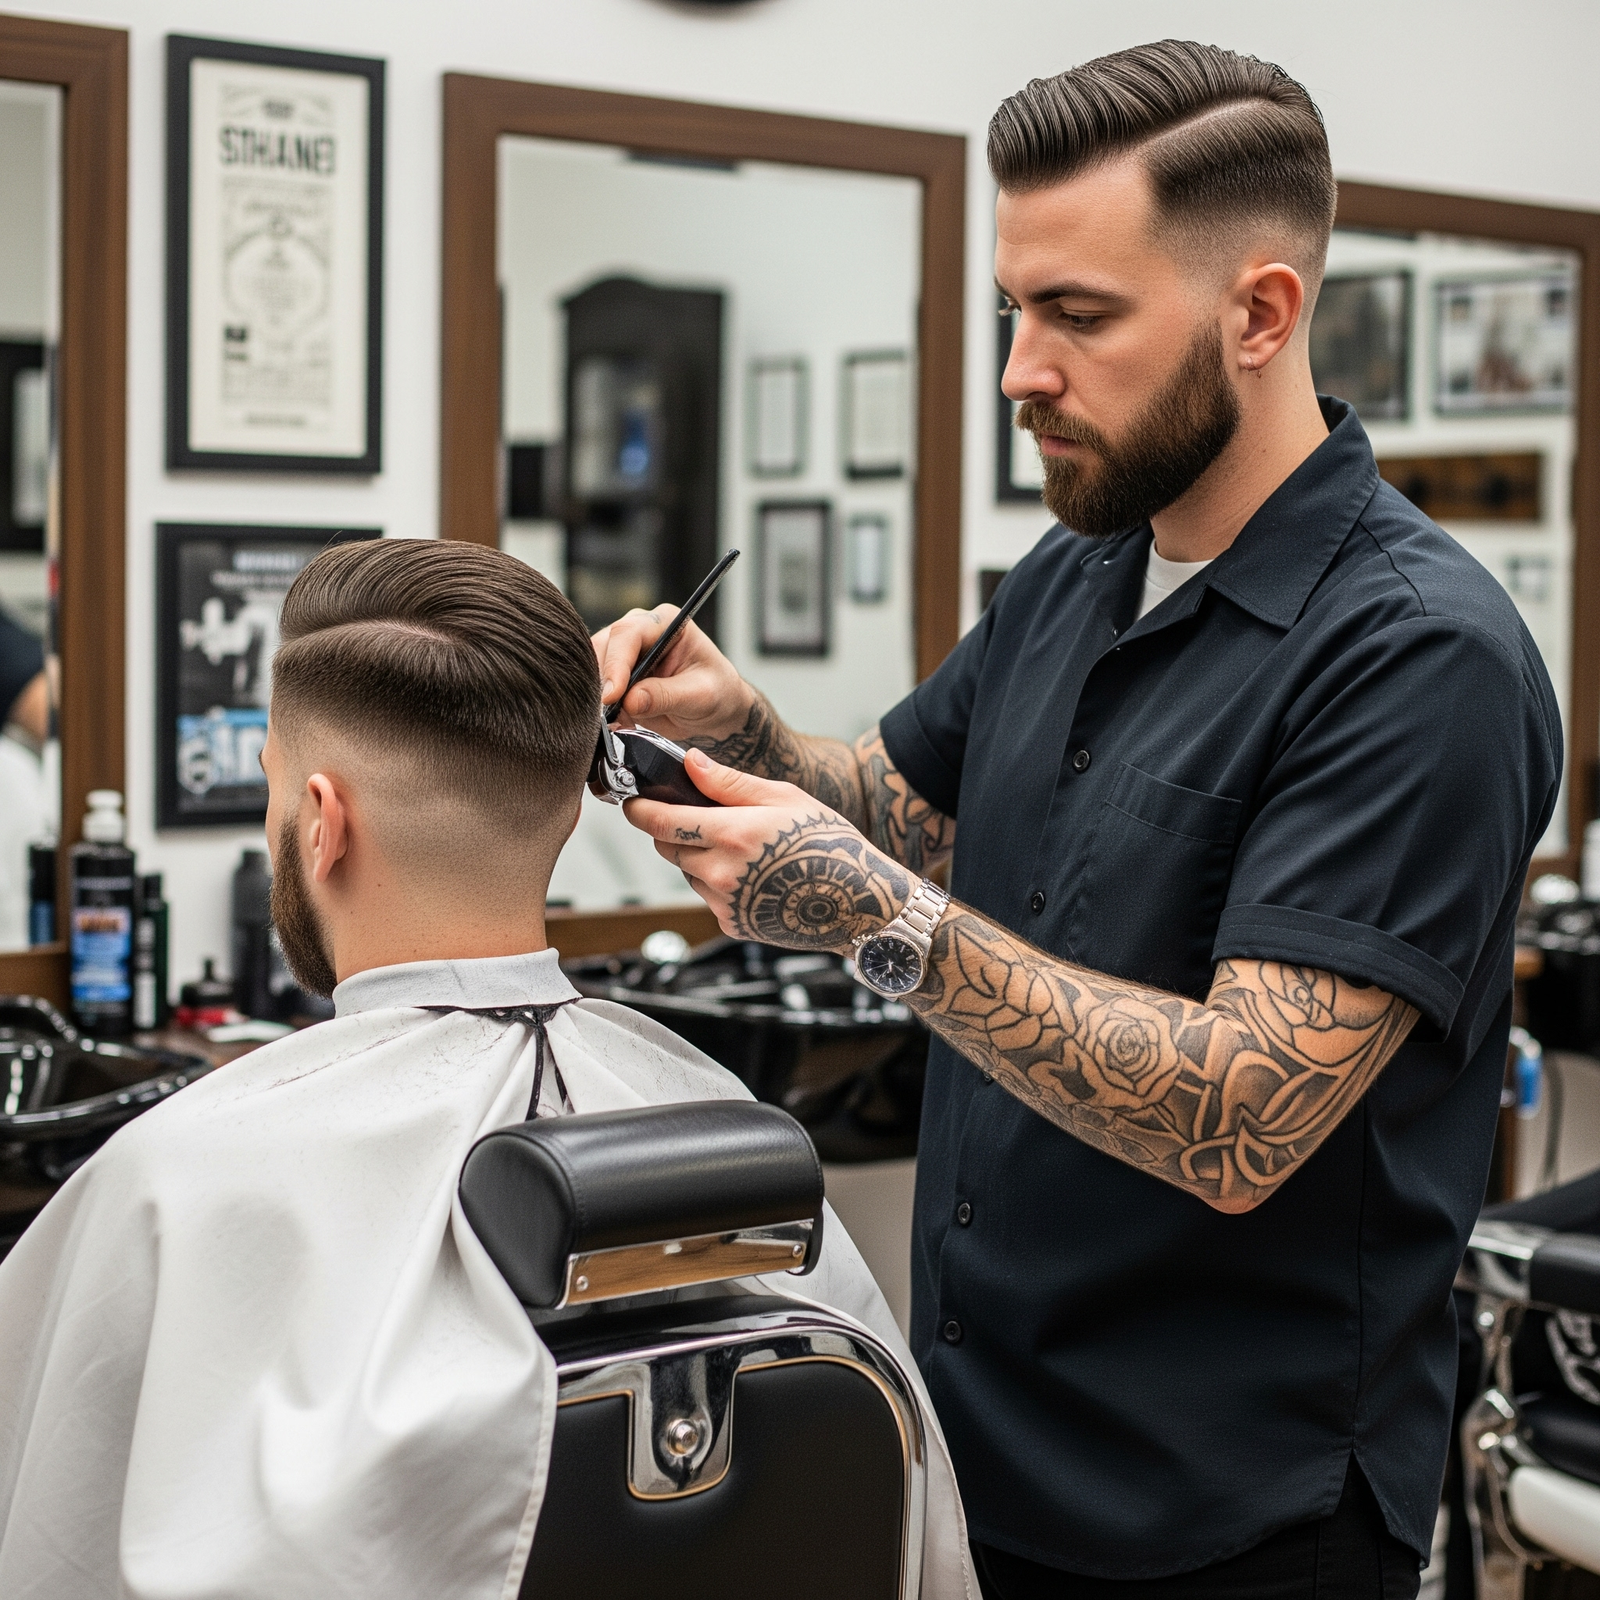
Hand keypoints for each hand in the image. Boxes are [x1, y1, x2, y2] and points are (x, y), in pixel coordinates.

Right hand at [591, 605, 752, 744]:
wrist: (716, 711)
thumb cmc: (717, 692)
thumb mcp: (701, 695)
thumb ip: (667, 695)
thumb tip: (631, 700)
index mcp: (666, 622)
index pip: (629, 634)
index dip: (617, 664)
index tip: (612, 695)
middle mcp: (640, 631)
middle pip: (604, 647)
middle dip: (602, 681)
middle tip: (606, 713)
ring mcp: (625, 653)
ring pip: (592, 667)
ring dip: (598, 695)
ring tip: (614, 720)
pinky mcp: (616, 676)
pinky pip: (595, 686)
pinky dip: (599, 706)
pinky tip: (614, 721)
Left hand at [624, 748, 912, 952]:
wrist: (859, 903)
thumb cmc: (830, 844)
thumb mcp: (785, 798)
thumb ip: (730, 783)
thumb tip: (689, 762)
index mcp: (732, 834)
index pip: (661, 822)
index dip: (639, 810)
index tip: (633, 802)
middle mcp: (721, 872)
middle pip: (666, 847)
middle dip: (671, 829)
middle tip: (697, 817)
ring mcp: (725, 902)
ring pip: (685, 871)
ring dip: (695, 856)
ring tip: (739, 847)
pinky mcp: (732, 923)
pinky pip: (706, 895)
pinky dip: (716, 880)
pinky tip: (751, 872)